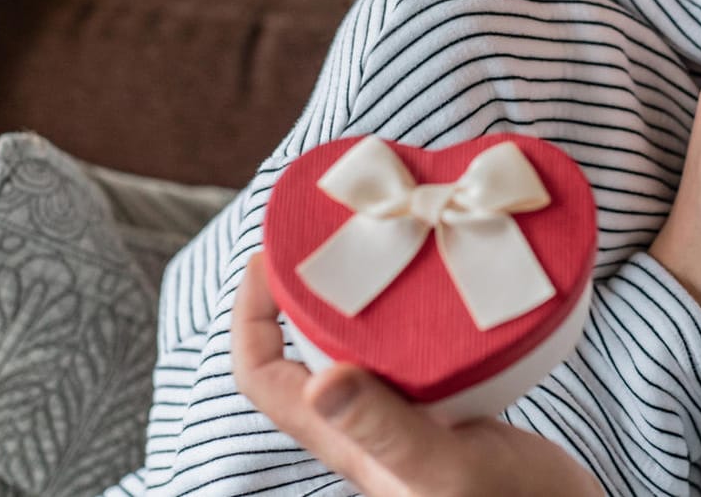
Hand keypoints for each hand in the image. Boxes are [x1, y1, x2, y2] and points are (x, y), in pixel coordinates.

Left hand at [232, 254, 605, 496]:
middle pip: (301, 349)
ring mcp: (407, 418)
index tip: (272, 255)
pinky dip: (412, 312)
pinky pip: (411, 350)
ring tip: (384, 245)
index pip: (261, 374)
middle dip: (304, 287)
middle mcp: (365, 428)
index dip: (250, 314)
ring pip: (357, 346)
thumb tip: (318, 384)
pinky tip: (443, 287)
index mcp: (346, 443)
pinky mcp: (450, 409)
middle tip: (332, 233)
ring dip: (358, 296)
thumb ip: (386, 427)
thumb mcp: (446, 467)